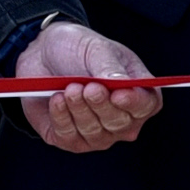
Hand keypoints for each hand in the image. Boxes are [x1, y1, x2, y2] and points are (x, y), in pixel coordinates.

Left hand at [15, 21, 161, 151]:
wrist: (43, 55)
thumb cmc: (78, 50)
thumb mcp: (96, 48)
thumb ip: (110, 67)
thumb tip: (123, 84)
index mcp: (138, 92)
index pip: (146, 105)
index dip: (134, 102)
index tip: (117, 94)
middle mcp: (123, 119)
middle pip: (120, 123)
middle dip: (101, 105)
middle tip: (87, 86)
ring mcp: (99, 134)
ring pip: (94, 132)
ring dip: (79, 109)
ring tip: (69, 88)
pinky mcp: (71, 140)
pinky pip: (69, 136)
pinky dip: (61, 116)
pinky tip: (56, 99)